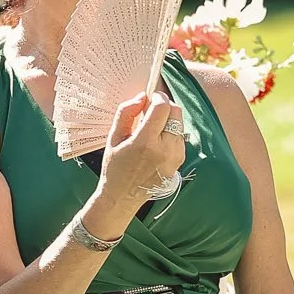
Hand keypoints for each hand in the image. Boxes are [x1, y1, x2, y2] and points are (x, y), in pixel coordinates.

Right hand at [95, 93, 184, 213]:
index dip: (157, 97)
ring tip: (151, 129)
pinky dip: (170, 133)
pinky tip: (156, 142)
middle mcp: (165, 149)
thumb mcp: (113, 138)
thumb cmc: (115, 167)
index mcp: (145, 142)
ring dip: (168, 120)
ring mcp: (175, 156)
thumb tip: (142, 97)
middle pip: (176, 112)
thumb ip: (126, 113)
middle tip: (150, 111)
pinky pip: (180, 137)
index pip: (162, 107)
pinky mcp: (180, 160)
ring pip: (180, 123)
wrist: (123, 197)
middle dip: (164, 106)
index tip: (150, 98)